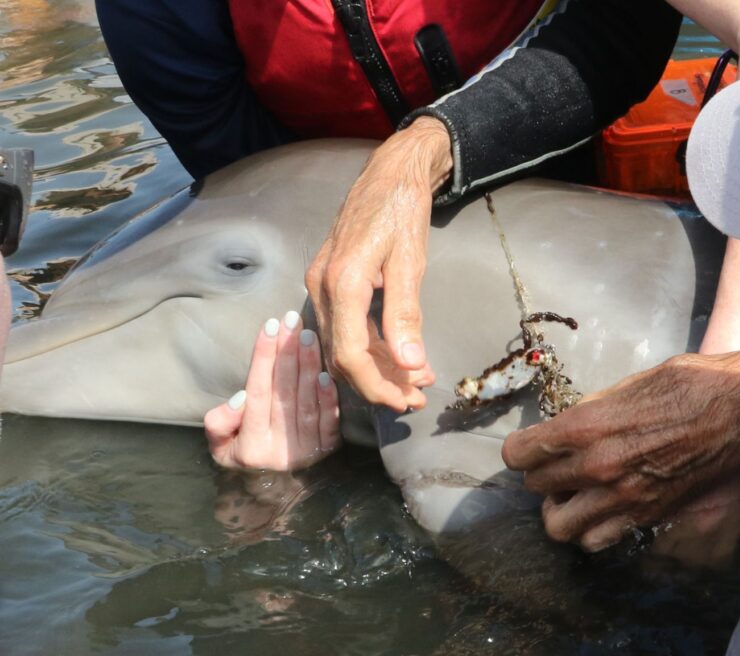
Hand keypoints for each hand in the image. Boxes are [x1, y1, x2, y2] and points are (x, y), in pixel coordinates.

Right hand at [205, 311, 341, 469]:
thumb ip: (219, 424)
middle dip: (288, 352)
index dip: (264, 358)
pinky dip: (329, 395)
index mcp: (252, 446)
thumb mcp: (220, 447)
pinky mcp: (327, 449)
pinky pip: (330, 419)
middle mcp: (280, 449)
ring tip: (308, 336)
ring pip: (307, 400)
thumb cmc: (244, 456)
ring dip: (309, 365)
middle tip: (292, 322)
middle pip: (284, 391)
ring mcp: (307, 450)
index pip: (258, 392)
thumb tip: (241, 399)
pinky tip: (327, 372)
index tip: (269, 327)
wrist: (275, 491)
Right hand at [305, 116, 451, 411]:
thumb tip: (411, 364)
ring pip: (343, 344)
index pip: (351, 355)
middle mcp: (322, 286)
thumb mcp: (411, 261)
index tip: (408, 400)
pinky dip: (370, 345)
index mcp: (342, 283)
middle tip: (417, 397)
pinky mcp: (329, 280)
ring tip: (415, 380)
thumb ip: (406, 315)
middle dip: (380, 383)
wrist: (391, 170)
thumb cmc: (402, 209)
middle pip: (343, 356)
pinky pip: (344, 326)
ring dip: (377, 367)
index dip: (378, 386)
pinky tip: (398, 352)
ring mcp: (321, 283)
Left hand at [501, 343, 739, 550]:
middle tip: (555, 463)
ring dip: (559, 508)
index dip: (520, 450)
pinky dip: (592, 528)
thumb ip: (591, 409)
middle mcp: (599, 467)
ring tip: (573, 490)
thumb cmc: (691, 383)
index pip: (520, 454)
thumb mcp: (630, 383)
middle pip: (535, 487)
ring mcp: (624, 497)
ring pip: (559, 526)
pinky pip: (599, 539)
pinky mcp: (648, 515)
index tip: (528, 446)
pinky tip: (602, 505)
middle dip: (540, 474)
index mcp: (588, 427)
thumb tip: (566, 426)